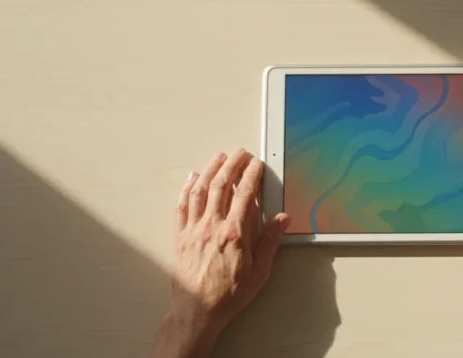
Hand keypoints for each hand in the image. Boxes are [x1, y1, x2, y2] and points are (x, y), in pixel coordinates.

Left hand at [151, 149, 289, 357]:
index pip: (245, 194)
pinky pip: (182, 206)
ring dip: (210, 169)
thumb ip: (270, 241)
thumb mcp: (259, 271)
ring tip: (218, 156)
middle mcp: (213, 226)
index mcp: (235, 233)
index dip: (252, 175)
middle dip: (232, 164)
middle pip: (221, 185)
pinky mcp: (181, 236)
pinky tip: (192, 178)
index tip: (256, 164)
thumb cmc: (229, 294)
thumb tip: (282, 219)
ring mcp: (194, 229)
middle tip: (240, 152)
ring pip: (201, 190)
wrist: (198, 310)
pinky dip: (187, 188)